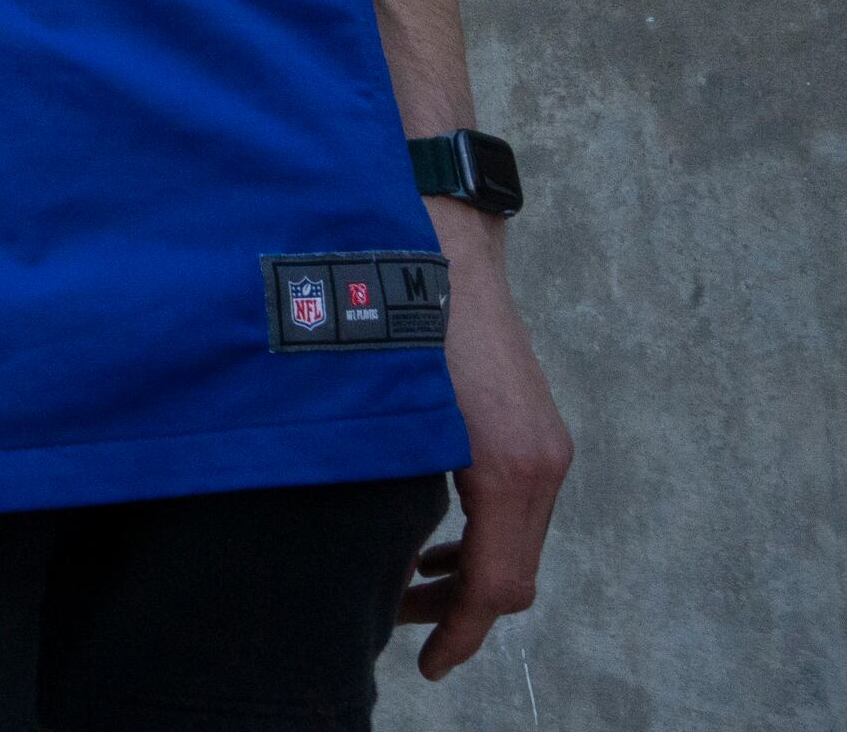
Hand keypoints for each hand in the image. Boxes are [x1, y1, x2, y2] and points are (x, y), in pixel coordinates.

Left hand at [402, 213, 571, 679]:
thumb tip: (363, 551)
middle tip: (400, 627)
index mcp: (511, 468)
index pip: (497, 587)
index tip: (427, 668)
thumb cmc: (397, 316)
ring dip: (464, 574)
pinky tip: (429, 535)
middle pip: (511, 574)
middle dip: (457, 611)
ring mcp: (540, 442)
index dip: (458, 634)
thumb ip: (388, 486)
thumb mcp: (390, 413)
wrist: (438, 235)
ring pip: (515, 542)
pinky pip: (512, 506)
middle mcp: (541, 461)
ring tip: (404, 587)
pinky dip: (475, 536)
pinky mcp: (529, 425)